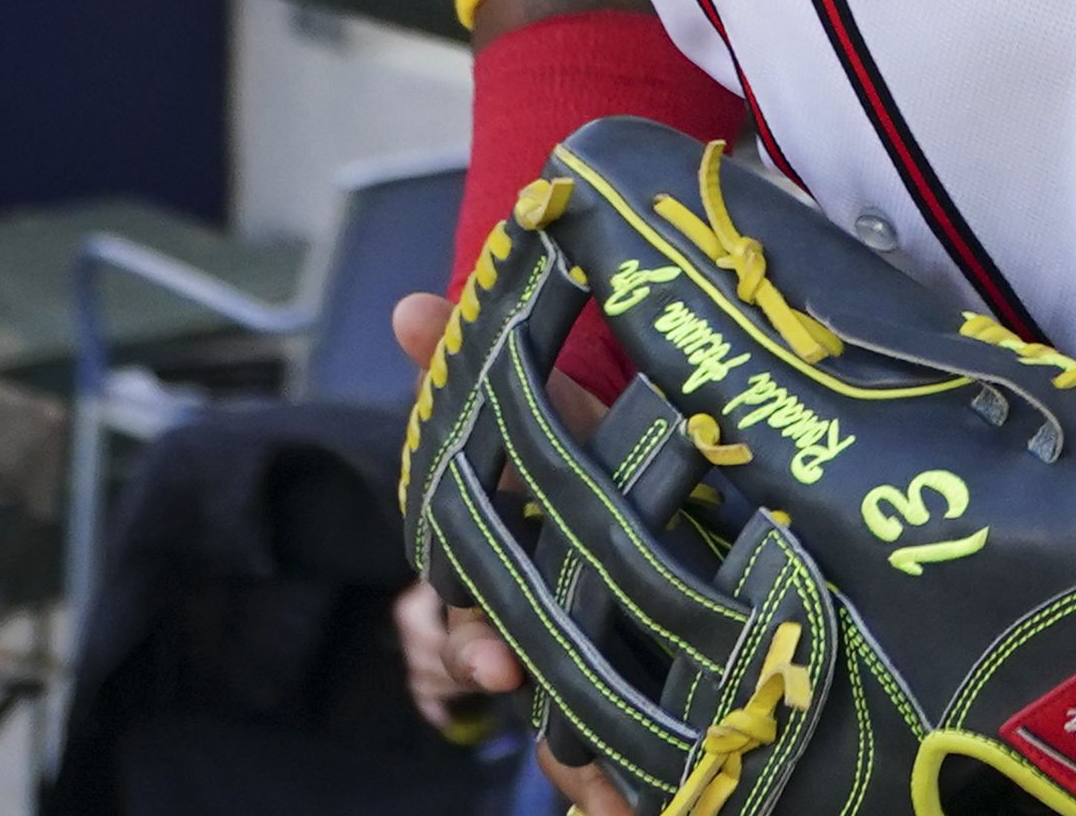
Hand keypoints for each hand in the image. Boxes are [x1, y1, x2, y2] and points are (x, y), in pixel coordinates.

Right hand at [388, 293, 626, 814]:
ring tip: (624, 805)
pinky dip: (640, 787)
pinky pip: (636, 757)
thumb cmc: (581, 442)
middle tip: (581, 766)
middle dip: (550, 736)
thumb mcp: (540, 400)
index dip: (476, 650)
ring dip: (596, 776)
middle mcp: (540, 631)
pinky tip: (664, 806)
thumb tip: (412, 308)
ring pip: (577, 742)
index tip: (496, 664)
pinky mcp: (656, 688)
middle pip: (532, 699)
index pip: (475, 623)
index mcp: (507, 574)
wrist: (659, 466)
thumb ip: (472, 360)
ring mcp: (596, 665)